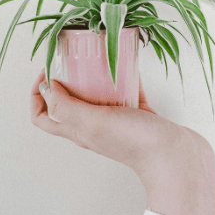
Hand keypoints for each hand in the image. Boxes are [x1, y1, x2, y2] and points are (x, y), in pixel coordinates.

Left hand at [30, 70, 214, 214]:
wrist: (175, 156)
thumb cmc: (135, 142)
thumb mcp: (93, 122)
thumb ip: (66, 106)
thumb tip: (46, 87)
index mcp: (78, 131)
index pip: (44, 116)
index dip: (38, 94)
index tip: (49, 72)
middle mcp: (95, 126)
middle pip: (71, 102)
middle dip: (69, 78)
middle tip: (76, 59)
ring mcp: (119, 121)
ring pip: (100, 94)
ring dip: (98, 76)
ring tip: (102, 58)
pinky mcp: (141, 115)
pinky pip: (130, 92)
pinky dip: (128, 77)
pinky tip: (132, 64)